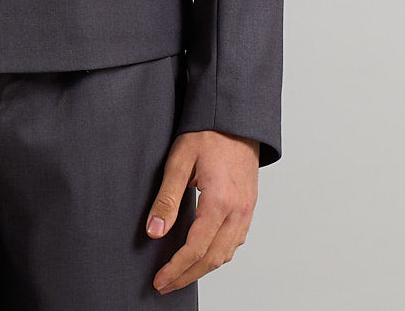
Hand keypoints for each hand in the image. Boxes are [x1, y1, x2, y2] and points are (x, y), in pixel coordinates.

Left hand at [145, 129, 259, 294]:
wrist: (235, 119)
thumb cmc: (207, 133)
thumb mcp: (179, 160)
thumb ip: (167, 198)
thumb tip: (155, 232)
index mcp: (220, 202)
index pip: (196, 249)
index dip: (176, 269)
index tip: (160, 280)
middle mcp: (238, 211)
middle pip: (212, 259)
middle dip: (187, 276)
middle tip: (165, 284)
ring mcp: (247, 210)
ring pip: (227, 253)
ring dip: (203, 268)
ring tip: (181, 273)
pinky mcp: (249, 206)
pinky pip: (236, 241)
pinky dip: (219, 254)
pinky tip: (204, 253)